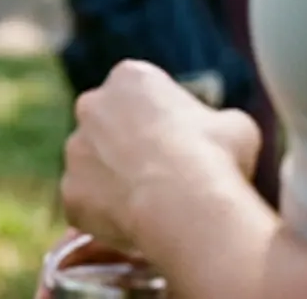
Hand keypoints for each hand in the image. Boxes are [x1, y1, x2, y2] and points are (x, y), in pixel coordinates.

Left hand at [61, 60, 260, 253]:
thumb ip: (218, 121)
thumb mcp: (236, 126)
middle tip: (162, 175)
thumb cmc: (215, 156)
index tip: (181, 143)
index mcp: (130, 78)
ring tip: (152, 205)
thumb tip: (222, 130)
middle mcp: (91, 105)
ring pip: (94, 165)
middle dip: (129, 146)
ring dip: (115, 180)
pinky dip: (106, 216)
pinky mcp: (69, 189)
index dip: (164, 121)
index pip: (141, 94)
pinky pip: (87, 204)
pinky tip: (135, 227)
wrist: (184, 203)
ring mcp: (75, 148)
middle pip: (108, 125)